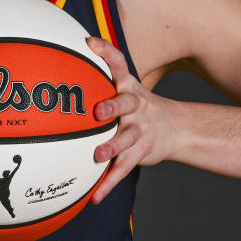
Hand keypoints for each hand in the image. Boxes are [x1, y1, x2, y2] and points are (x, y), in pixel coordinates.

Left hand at [87, 36, 181, 203]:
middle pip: (126, 103)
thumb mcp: (126, 86)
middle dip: (113, 106)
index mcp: (129, 88)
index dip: (106, 52)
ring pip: (127, 139)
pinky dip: (109, 183)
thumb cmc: (136, 104)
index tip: (90, 43)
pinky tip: (95, 196)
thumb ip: (99, 73)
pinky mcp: (141, 153)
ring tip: (98, 155)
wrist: (177, 128)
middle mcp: (136, 106)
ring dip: (112, 147)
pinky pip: (124, 169)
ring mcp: (141, 130)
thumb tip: (64, 54)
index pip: (119, 64)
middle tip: (98, 111)